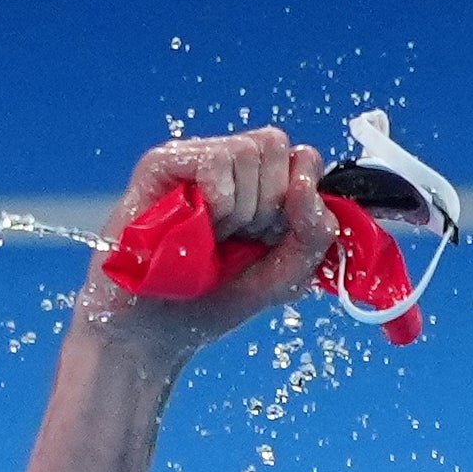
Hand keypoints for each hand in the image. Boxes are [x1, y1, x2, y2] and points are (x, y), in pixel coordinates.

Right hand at [77, 128, 337, 371]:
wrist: (158, 327)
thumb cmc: (216, 298)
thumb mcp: (284, 277)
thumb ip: (314, 235)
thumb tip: (307, 184)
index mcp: (264, 185)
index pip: (304, 157)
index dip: (301, 196)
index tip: (276, 236)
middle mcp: (230, 165)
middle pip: (276, 144)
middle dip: (271, 204)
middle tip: (241, 237)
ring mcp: (195, 159)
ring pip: (248, 151)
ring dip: (241, 210)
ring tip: (214, 235)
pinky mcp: (164, 162)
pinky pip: (216, 160)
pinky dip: (218, 203)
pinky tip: (198, 225)